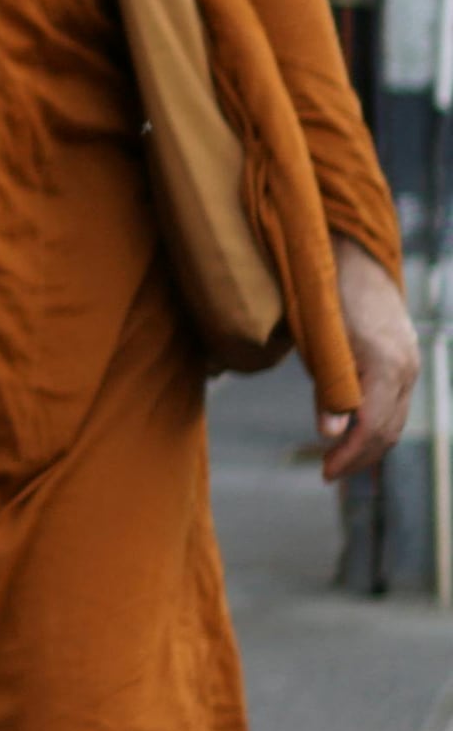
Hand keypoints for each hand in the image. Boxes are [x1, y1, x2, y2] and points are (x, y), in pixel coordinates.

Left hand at [321, 241, 424, 484]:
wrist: (356, 258)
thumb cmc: (327, 294)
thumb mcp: (320, 339)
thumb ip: (327, 386)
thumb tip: (329, 433)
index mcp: (386, 364)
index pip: (373, 425)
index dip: (350, 453)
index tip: (325, 473)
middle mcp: (406, 368)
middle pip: (389, 429)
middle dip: (360, 456)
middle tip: (328, 472)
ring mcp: (409, 365)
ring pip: (395, 419)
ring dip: (369, 444)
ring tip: (339, 460)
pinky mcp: (404, 361)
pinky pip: (395, 404)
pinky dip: (376, 424)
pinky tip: (353, 431)